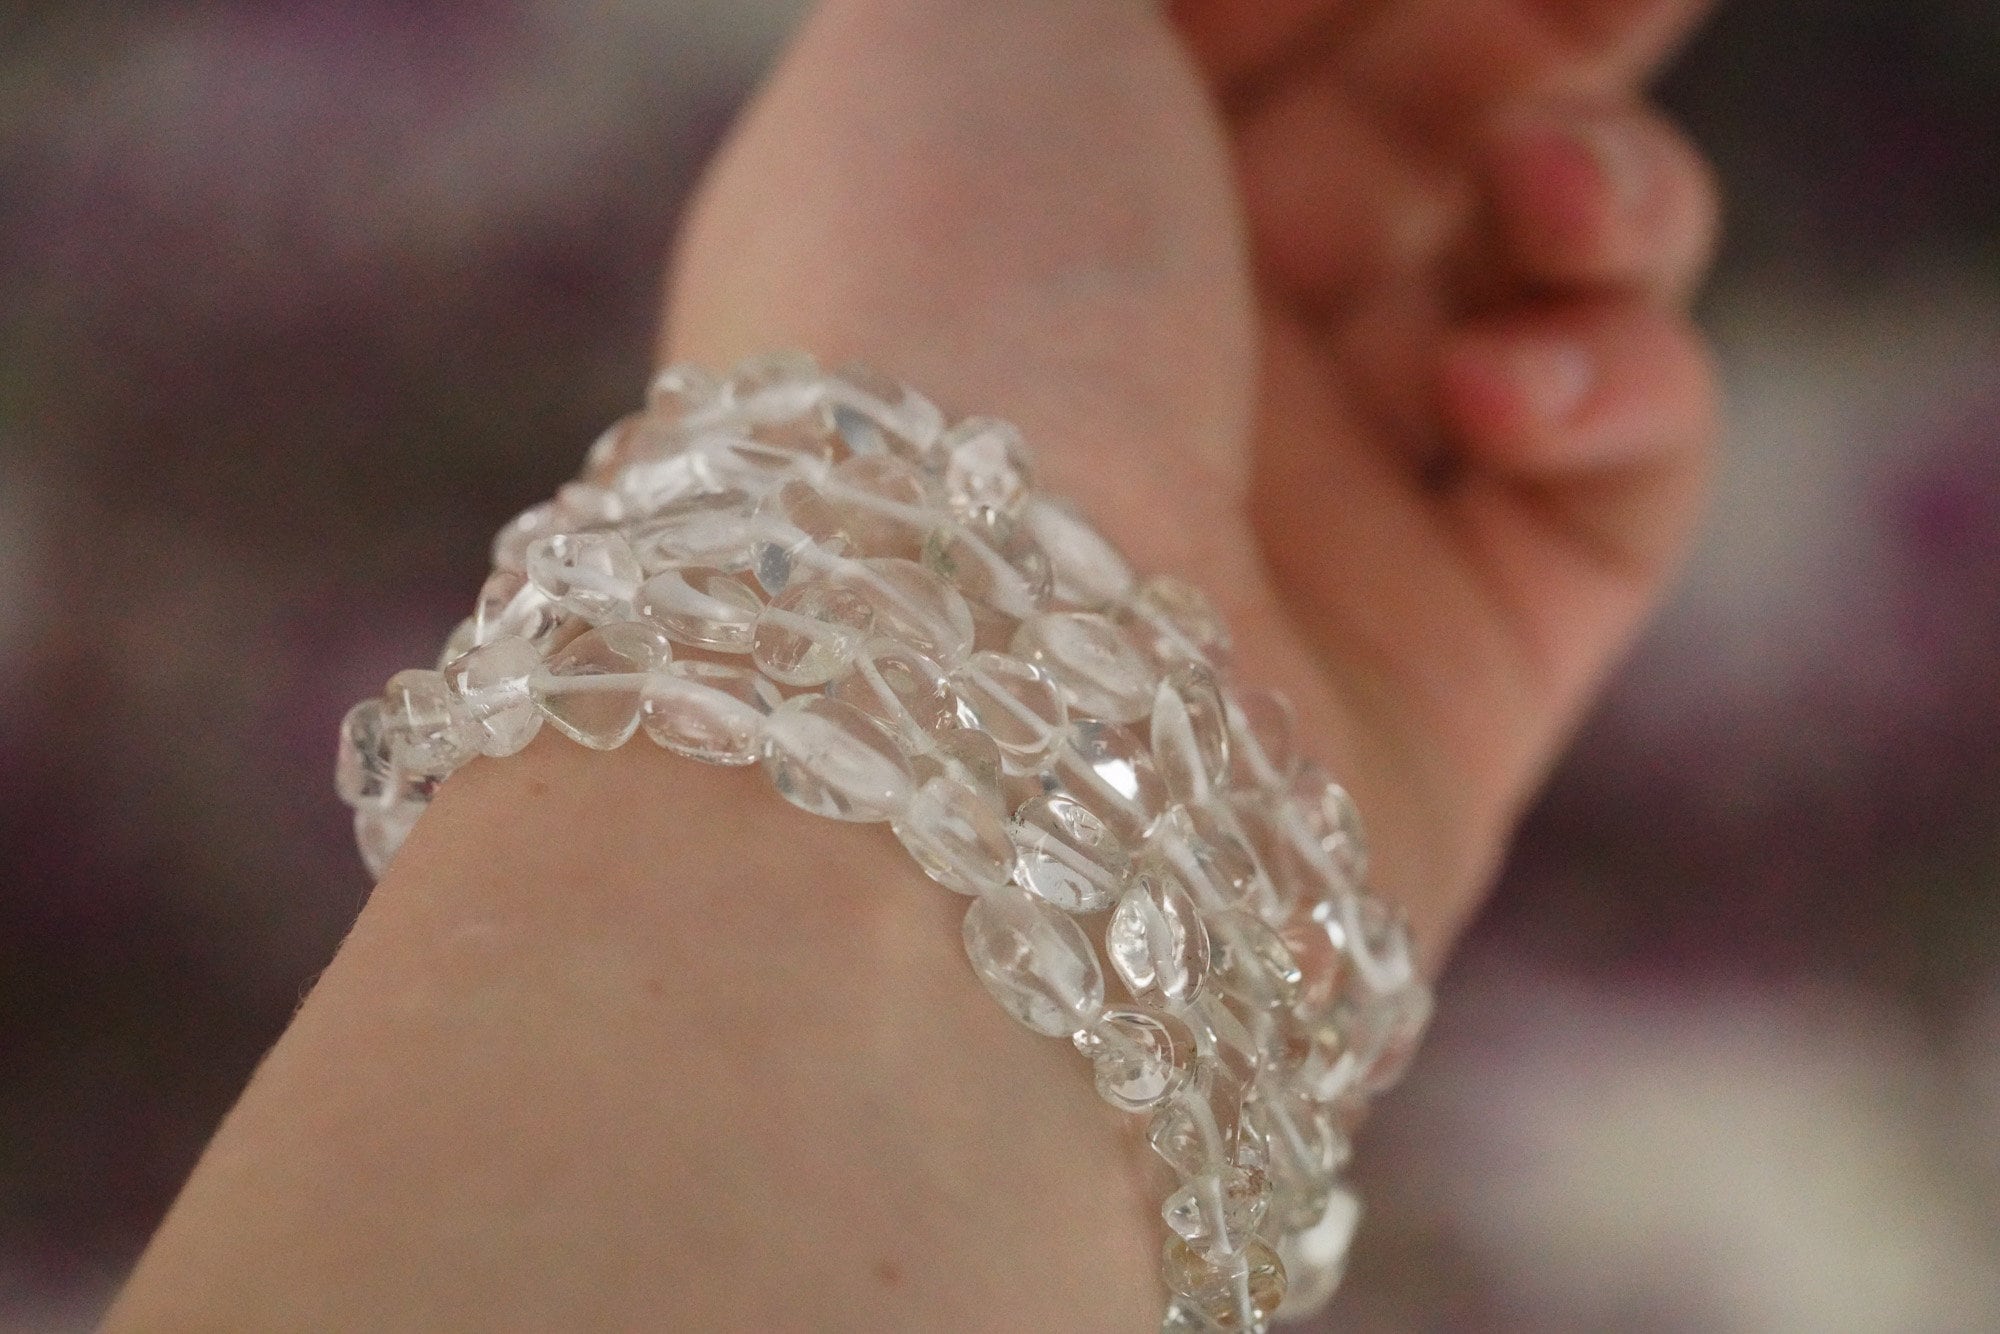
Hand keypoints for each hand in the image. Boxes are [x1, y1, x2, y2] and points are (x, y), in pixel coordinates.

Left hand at [667, 0, 1719, 955]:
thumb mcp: (976, 9)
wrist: (953, 683)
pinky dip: (1612, 391)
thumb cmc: (936, 301)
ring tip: (1551, 194)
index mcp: (1058, 193)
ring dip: (1603, 196)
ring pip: (1545, 294)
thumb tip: (1273, 0)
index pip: (1268, 37)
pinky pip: (1614, 481)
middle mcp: (1185, 355)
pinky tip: (1500, 392)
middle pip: (1425, 144)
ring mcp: (1321, 512)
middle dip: (1535, 41)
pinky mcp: (1456, 665)